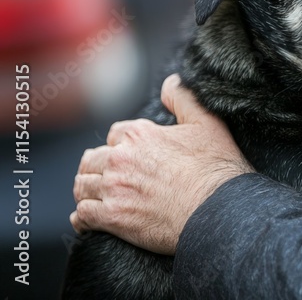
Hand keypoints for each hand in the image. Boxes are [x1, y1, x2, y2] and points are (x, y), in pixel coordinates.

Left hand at [70, 75, 252, 254]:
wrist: (217, 210)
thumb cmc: (215, 168)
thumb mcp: (208, 123)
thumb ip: (184, 98)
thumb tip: (170, 81)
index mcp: (139, 135)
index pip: (115, 134)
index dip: (121, 143)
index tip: (130, 154)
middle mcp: (120, 159)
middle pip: (92, 160)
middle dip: (97, 166)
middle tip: (106, 176)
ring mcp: (113, 189)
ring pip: (82, 186)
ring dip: (87, 190)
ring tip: (95, 196)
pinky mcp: (112, 218)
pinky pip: (83, 216)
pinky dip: (82, 219)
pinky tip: (87, 221)